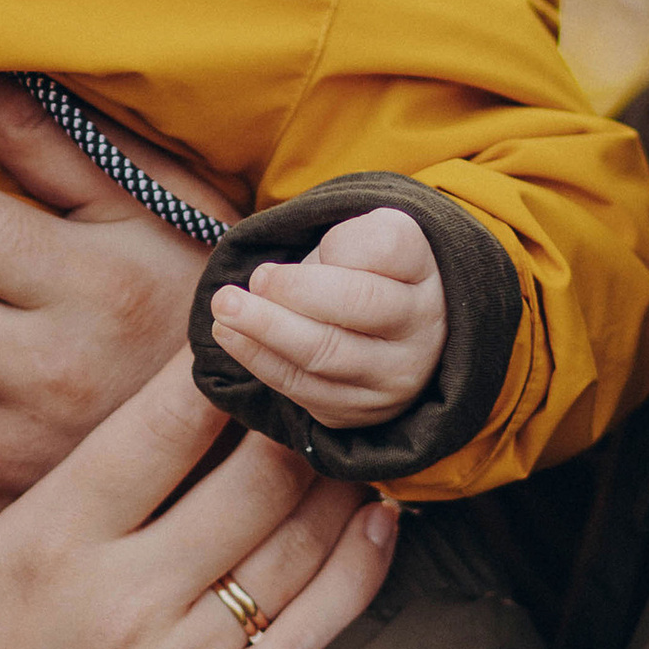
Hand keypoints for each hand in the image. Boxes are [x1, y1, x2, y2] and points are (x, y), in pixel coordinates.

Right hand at [0, 330, 398, 648]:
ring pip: (291, 546)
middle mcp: (128, 595)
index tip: (246, 314)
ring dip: (334, 476)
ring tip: (360, 419)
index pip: (159, 426)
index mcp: (48, 546)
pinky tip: (381, 519)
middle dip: (292, 407)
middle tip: (321, 356)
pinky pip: (309, 636)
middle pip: (248, 476)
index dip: (216, 363)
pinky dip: (355, 572)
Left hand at [205, 208, 445, 426]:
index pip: (385, 248)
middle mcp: (420, 328)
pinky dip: (260, 360)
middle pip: (355, 305)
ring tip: (225, 307)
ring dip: (265, 330)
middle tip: (247, 282)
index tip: (306, 245)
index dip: (338, 246)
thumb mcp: (371, 238)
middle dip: (292, 292)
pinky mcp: (361, 411)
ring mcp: (394, 377)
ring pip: (324, 354)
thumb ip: (346, 241)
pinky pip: (304, 389)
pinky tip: (230, 336)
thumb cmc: (371, 273)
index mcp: (424, 270)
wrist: (397, 335)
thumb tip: (287, 281)